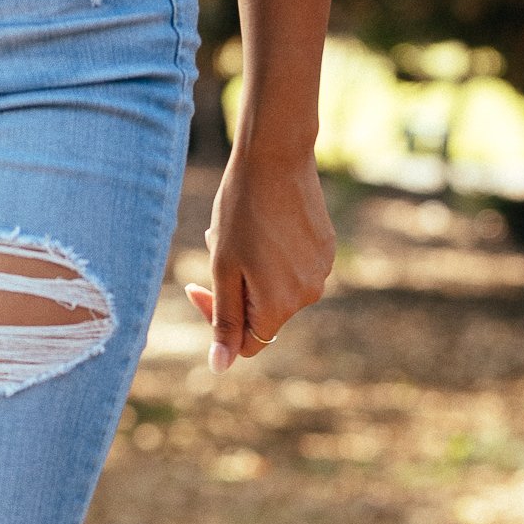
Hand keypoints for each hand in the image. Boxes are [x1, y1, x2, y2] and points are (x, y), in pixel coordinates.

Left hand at [185, 141, 335, 370]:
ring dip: (252, 272)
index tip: (197, 286)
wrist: (276, 157)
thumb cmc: (241, 211)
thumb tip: (221, 366)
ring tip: (241, 232)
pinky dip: (273, 256)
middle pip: (261, 315)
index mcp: (279, 306)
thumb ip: (224, 321)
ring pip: (277, 290)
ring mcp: (321, 271)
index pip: (246, 343)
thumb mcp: (223, 269)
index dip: (217, 322)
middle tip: (217, 249)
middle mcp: (308, 295)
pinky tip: (263, 223)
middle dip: (235, 290)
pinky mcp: (327, 249)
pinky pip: (293, 268)